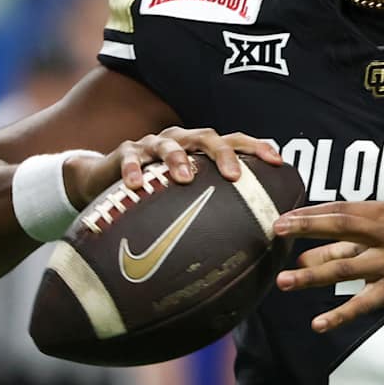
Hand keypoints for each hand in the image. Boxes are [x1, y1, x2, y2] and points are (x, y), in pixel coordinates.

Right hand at [63, 128, 282, 205]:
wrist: (105, 180)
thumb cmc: (157, 191)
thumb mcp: (186, 197)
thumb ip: (213, 210)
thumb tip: (251, 246)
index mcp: (201, 148)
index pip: (234, 141)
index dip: (256, 147)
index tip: (278, 161)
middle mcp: (181, 140)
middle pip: (206, 137)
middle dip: (223, 154)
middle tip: (234, 175)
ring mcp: (152, 144)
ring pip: (169, 143)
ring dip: (178, 157)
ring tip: (184, 177)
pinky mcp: (124, 152)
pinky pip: (129, 157)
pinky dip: (133, 169)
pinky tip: (136, 184)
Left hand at [273, 202, 383, 331]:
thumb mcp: (383, 241)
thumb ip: (344, 247)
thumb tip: (303, 257)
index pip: (340, 208)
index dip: (309, 213)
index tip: (282, 219)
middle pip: (340, 226)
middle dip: (305, 228)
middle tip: (276, 233)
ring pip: (344, 268)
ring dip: (311, 275)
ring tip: (284, 281)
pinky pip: (362, 304)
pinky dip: (338, 315)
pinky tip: (318, 323)